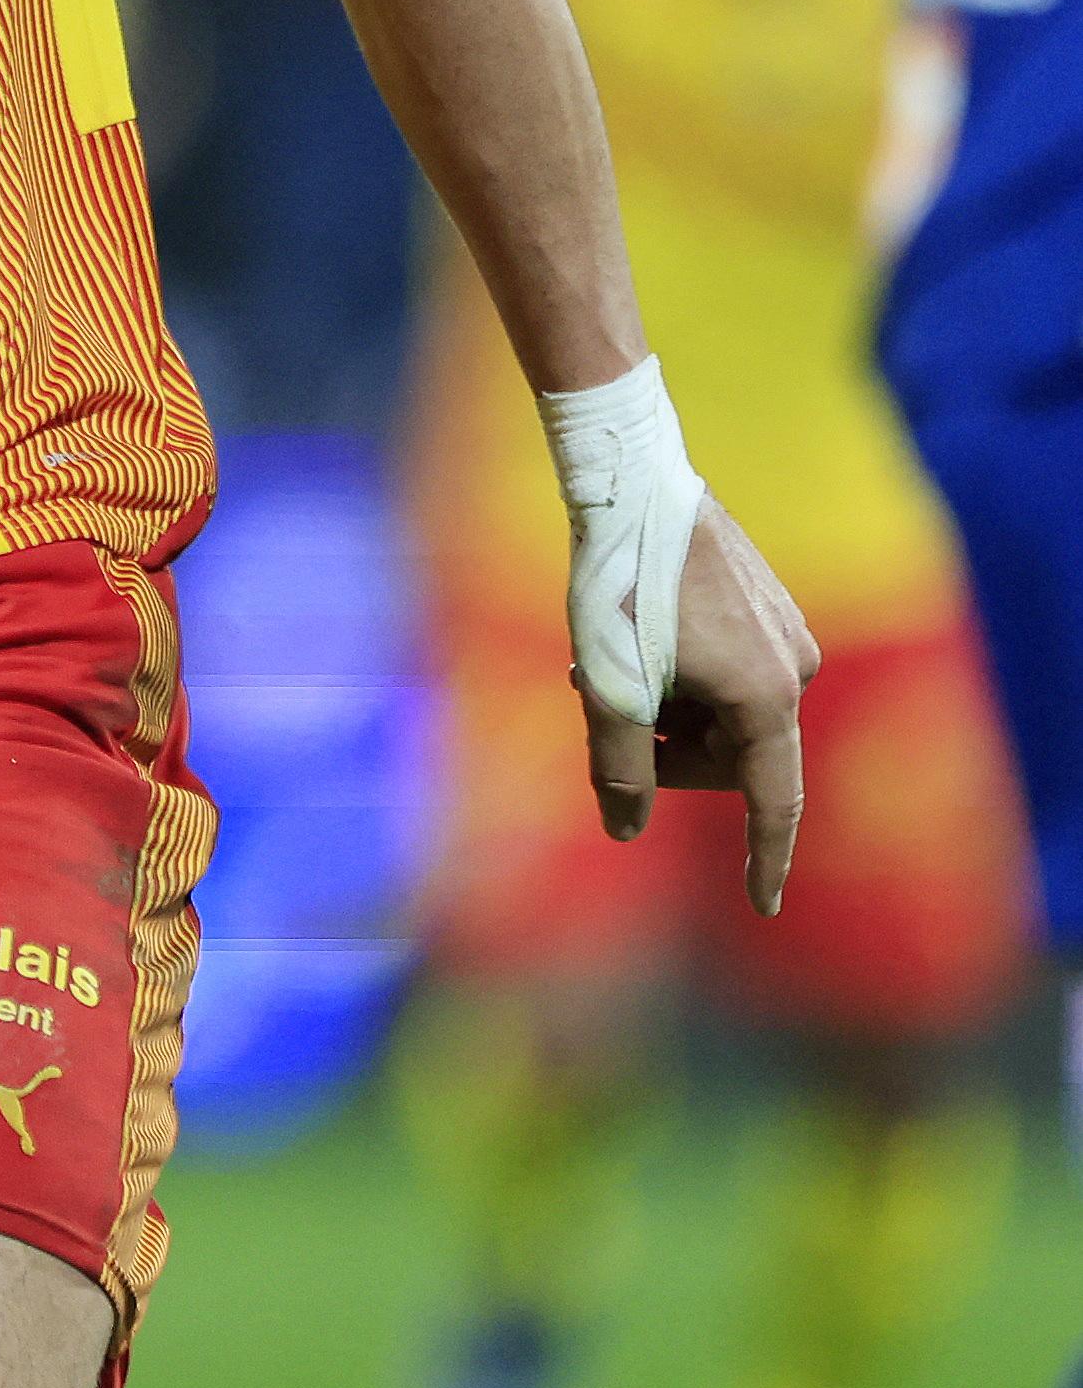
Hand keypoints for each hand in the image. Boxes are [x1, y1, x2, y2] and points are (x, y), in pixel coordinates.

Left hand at [583, 495, 817, 913]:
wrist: (634, 484)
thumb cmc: (621, 585)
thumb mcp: (607, 686)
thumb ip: (620, 767)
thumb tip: (626, 829)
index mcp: (766, 698)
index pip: (772, 800)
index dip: (765, 857)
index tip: (763, 903)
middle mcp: (792, 671)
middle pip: (726, 755)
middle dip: (662, 746)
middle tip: (595, 702)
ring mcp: (785, 638)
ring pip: (719, 714)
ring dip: (662, 707)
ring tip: (600, 662)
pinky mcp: (768, 612)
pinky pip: (724, 676)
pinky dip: (676, 677)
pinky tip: (629, 642)